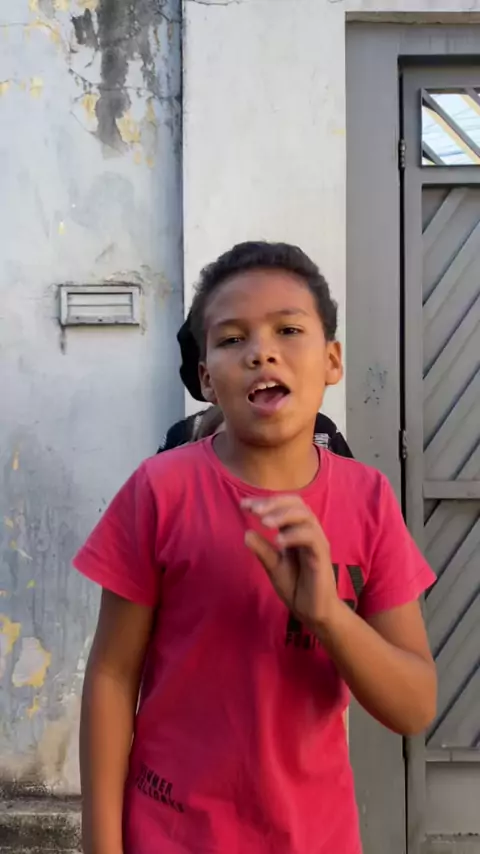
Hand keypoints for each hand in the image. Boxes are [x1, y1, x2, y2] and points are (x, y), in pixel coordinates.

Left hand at [241, 495, 339, 631]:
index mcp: (296, 531)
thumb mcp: (273, 566)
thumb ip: (262, 550)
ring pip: (305, 516)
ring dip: (283, 515)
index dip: (264, 502)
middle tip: (255, 511)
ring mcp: (317, 542)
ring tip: (264, 523)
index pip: (283, 506)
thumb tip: (246, 533)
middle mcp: (309, 531)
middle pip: (296, 503)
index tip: (243, 505)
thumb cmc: (296, 586)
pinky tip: (277, 542)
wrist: (312, 612)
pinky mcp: (322, 555)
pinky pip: (311, 537)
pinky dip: (293, 535)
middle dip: (274, 503)